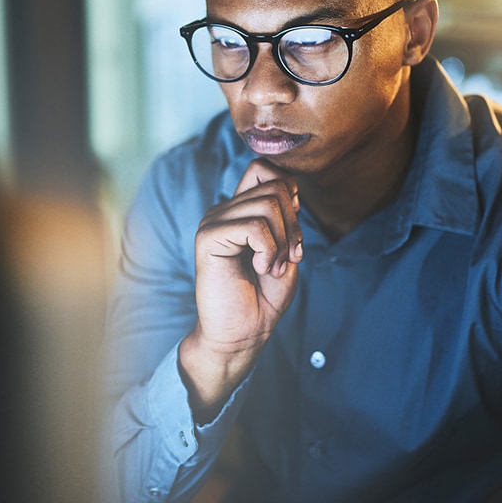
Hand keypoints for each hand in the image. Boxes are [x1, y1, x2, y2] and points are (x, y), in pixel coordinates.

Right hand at [179, 159, 302, 420]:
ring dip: (282, 240)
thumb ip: (285, 216)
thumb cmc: (264, 296)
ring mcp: (213, 222)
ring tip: (272, 266)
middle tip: (289, 257)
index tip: (292, 229)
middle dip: (293, 223)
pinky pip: (254, 226)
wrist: (243, 334)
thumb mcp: (285, 249)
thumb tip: (288, 189)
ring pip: (267, 205)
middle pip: (274, 186)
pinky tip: (260, 268)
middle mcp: (223, 210)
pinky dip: (269, 249)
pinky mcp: (208, 238)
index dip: (288, 191)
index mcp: (239, 210)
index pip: (263, 168)